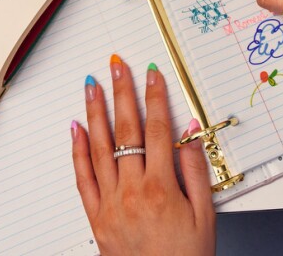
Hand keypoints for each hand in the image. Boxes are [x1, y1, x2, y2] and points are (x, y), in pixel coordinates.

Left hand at [71, 56, 214, 255]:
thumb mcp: (205, 214)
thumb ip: (196, 171)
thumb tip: (189, 134)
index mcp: (162, 187)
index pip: (157, 129)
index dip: (154, 97)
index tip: (152, 74)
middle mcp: (132, 191)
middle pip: (126, 130)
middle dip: (122, 93)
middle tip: (117, 66)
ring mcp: (110, 203)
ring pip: (100, 147)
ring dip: (96, 111)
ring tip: (93, 86)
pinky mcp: (96, 217)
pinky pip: (82, 177)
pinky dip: (78, 150)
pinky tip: (77, 128)